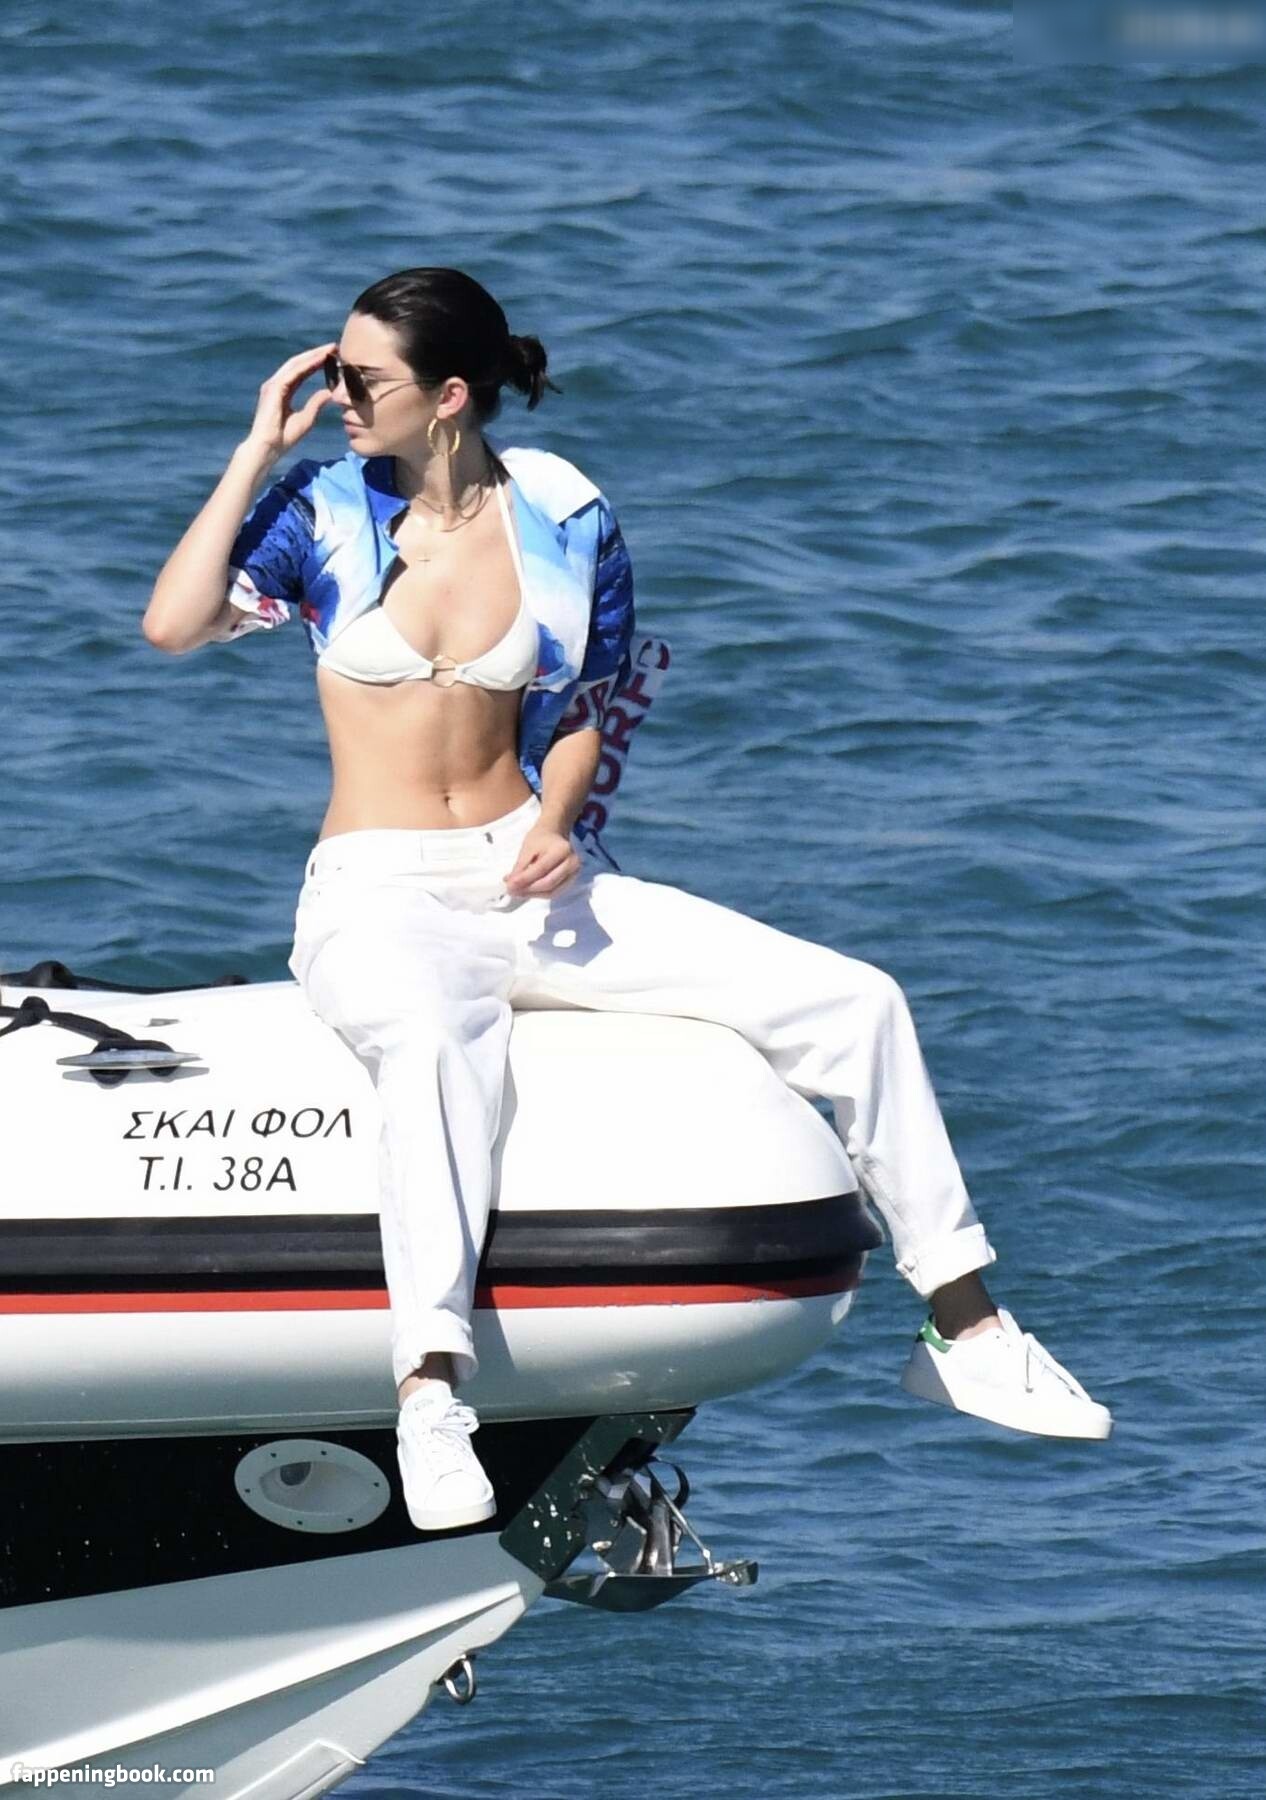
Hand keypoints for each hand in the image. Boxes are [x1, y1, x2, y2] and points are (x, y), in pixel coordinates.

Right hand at [243, 341, 338, 460]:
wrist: (268, 447)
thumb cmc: (283, 437)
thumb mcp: (306, 419)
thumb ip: (315, 404)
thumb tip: (329, 393)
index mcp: (284, 391)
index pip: (302, 372)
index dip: (316, 363)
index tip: (333, 357)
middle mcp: (277, 384)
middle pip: (299, 363)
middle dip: (316, 354)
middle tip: (334, 346)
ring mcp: (274, 384)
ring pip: (296, 364)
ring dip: (313, 355)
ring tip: (329, 349)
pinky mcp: (274, 388)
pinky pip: (293, 372)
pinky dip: (307, 364)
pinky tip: (320, 359)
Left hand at [503, 824, 581, 898]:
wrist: (554, 835)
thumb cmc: (540, 839)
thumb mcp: (527, 849)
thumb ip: (520, 867)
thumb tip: (511, 884)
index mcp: (561, 850)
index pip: (541, 869)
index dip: (525, 879)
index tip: (509, 885)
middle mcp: (572, 863)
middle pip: (549, 883)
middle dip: (529, 890)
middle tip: (512, 891)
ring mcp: (574, 873)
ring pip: (552, 892)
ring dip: (533, 895)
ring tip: (518, 892)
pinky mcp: (571, 881)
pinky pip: (555, 892)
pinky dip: (539, 894)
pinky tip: (527, 891)